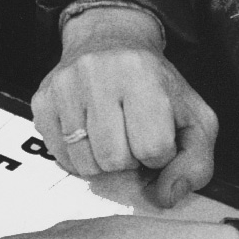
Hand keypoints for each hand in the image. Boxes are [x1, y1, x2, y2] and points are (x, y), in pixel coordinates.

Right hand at [31, 6, 217, 204]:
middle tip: (132, 137)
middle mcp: (98, 73)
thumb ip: (196, 163)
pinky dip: (79, 157)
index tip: (157, 137)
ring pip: (85, 164)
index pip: (152, 147)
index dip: (159, 154)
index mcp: (142, 73)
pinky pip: (60, 158)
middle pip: (114, 159)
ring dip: (103, 162)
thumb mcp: (195, 117)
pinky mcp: (42, 100)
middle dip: (129, 159)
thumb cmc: (156, 86)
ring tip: (111, 135)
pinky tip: (90, 133)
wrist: (111, 41)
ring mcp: (64, 86)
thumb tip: (167, 197)